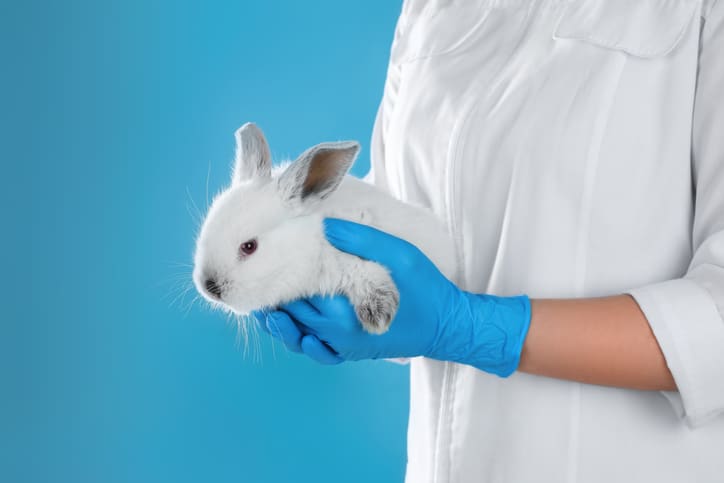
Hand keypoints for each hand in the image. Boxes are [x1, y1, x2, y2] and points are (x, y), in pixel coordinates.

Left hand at [257, 219, 531, 376]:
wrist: (448, 327)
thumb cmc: (426, 289)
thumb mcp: (400, 255)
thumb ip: (363, 240)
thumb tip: (327, 224)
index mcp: (343, 312)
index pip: (297, 293)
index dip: (277, 275)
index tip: (262, 258)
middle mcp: (337, 335)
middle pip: (292, 315)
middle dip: (273, 296)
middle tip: (253, 277)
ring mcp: (343, 348)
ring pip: (298, 337)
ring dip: (279, 322)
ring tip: (262, 305)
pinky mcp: (350, 354)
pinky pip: (316, 351)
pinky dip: (300, 341)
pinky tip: (291, 327)